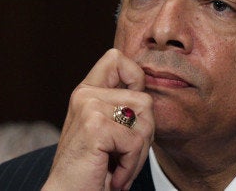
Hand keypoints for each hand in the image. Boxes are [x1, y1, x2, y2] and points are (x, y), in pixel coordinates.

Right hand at [43, 49, 153, 190]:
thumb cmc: (91, 170)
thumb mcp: (107, 132)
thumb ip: (121, 107)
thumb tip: (150, 94)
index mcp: (86, 92)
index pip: (117, 58)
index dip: (136, 78)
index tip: (132, 114)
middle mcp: (85, 95)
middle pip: (145, 99)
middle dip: (144, 134)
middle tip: (124, 156)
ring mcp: (89, 107)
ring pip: (145, 120)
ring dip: (138, 153)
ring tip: (118, 167)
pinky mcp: (95, 126)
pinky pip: (136, 142)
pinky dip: (130, 167)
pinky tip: (113, 177)